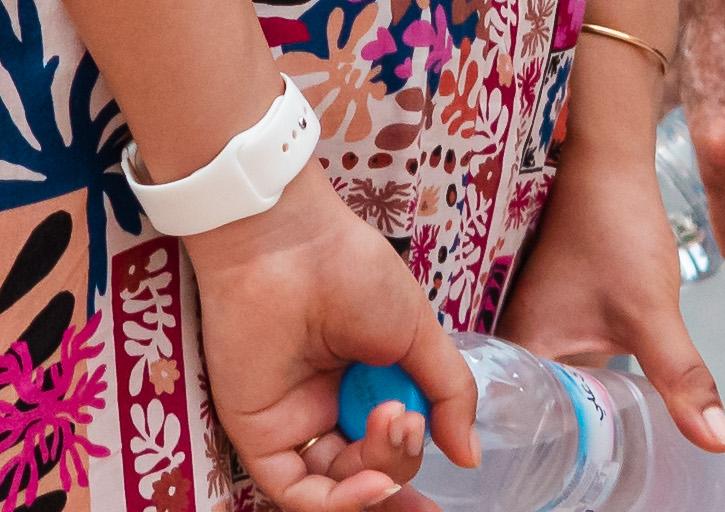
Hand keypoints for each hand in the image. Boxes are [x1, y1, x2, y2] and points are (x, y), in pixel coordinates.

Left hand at [183, 167, 469, 511]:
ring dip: (379, 479)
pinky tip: (374, 482)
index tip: (437, 483)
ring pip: (337, 488)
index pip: (386, 451)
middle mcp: (323, 408)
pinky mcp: (256, 429)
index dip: (411, 468)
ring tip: (395, 429)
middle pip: (368, 473)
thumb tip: (468, 457)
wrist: (287, 239)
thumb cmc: (348, 268)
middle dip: (401, 464)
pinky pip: (294, 490)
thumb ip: (448, 395)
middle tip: (409, 423)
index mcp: (360, 385)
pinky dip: (338, 502)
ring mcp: (289, 420)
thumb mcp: (418, 334)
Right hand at [500, 100, 724, 461]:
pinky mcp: (544, 310)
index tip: (561, 486)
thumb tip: (720, 443)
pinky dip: (573, 386)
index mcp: (510, 341)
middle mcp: (504, 332)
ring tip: (599, 456)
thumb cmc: (611, 225)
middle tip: (586, 482)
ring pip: (539, 386)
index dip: (529, 458)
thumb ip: (682, 379)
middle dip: (553, 444)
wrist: (603, 157)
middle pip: (522, 408)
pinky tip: (600, 403)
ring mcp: (522, 320)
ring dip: (566, 413)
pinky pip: (552, 363)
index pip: (505, 420)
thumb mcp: (652, 311)